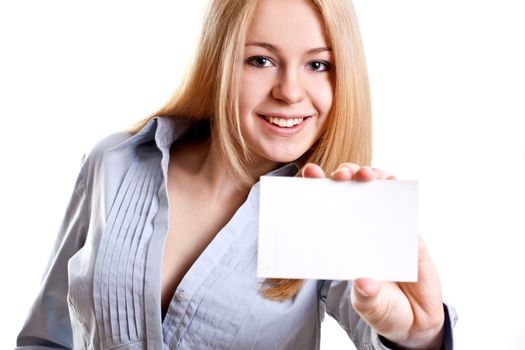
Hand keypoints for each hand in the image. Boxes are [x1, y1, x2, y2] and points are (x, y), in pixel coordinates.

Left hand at [302, 163, 444, 349]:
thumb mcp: (370, 305)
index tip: (310, 175)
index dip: (317, 189)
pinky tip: (392, 181)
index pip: (326, 209)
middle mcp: (360, 228)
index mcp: (342, 242)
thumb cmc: (383, 308)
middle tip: (342, 176)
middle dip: (345, 175)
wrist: (415, 320)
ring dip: (371, 176)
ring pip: (376, 190)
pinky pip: (402, 204)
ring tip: (366, 176)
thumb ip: (367, 296)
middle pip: (350, 191)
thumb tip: (364, 283)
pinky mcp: (408, 231)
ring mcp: (384, 226)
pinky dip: (398, 190)